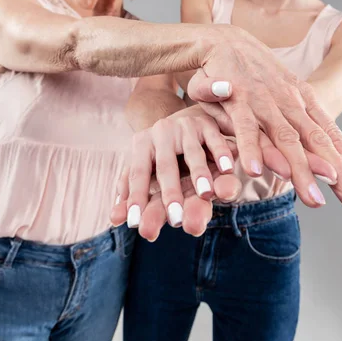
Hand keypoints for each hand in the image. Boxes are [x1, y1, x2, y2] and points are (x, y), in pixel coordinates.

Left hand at [110, 111, 241, 238]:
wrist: (180, 117)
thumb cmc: (161, 153)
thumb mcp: (145, 168)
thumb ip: (132, 192)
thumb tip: (114, 218)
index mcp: (141, 144)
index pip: (137, 174)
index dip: (136, 198)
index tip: (135, 223)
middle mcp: (161, 133)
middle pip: (165, 166)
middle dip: (170, 192)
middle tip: (174, 218)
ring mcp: (185, 127)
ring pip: (192, 153)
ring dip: (200, 173)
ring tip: (205, 194)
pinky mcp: (206, 123)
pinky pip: (215, 140)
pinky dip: (222, 154)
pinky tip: (227, 169)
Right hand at [188, 27, 341, 211]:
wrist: (223, 40)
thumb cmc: (254, 74)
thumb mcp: (282, 96)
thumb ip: (298, 125)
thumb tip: (322, 154)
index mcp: (302, 100)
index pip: (331, 134)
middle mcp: (288, 102)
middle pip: (316, 142)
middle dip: (338, 174)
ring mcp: (264, 100)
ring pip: (286, 139)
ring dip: (301, 169)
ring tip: (314, 199)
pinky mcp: (236, 100)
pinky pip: (244, 127)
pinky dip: (250, 148)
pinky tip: (256, 171)